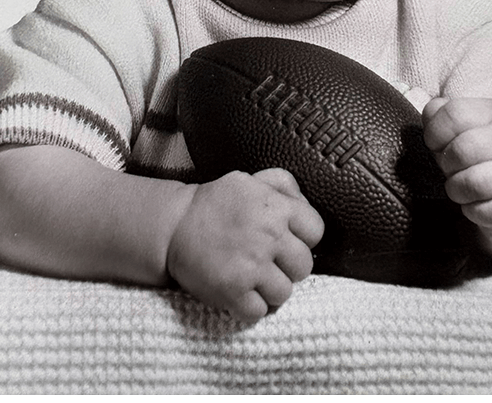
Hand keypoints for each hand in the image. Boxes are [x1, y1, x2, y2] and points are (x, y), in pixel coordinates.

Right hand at [166, 168, 323, 322]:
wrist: (174, 225)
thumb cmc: (216, 202)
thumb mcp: (250, 180)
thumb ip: (283, 185)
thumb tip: (304, 204)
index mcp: (276, 208)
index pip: (316, 231)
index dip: (304, 237)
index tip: (288, 239)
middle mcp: (269, 236)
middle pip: (304, 266)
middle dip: (288, 266)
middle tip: (269, 261)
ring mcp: (252, 266)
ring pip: (284, 293)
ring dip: (270, 289)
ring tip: (253, 277)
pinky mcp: (233, 291)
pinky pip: (259, 312)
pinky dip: (250, 307)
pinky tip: (240, 292)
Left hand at [422, 97, 491, 231]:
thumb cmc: (478, 153)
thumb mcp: (459, 128)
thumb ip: (439, 115)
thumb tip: (431, 112)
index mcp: (491, 112)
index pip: (454, 113)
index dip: (435, 132)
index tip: (435, 144)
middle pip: (463, 149)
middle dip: (446, 164)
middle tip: (449, 169)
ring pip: (475, 183)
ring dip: (456, 189)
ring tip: (459, 187)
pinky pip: (486, 211)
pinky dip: (472, 211)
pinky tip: (475, 203)